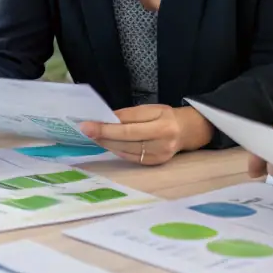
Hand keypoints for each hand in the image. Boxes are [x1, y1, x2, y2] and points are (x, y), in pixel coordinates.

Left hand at [77, 105, 208, 165]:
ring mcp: (158, 156)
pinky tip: (107, 144)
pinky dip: (117, 150)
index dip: (106, 127)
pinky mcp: (154, 164)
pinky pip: (130, 158)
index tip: (88, 124)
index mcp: (162, 124)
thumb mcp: (151, 109)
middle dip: (103, 136)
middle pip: (126, 141)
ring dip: (107, 144)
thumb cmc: (166, 116)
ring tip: (93, 136)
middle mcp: (162, 142)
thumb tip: (106, 119)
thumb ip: (129, 115)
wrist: (187, 131)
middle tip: (85, 130)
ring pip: (126, 151)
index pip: (129, 127)